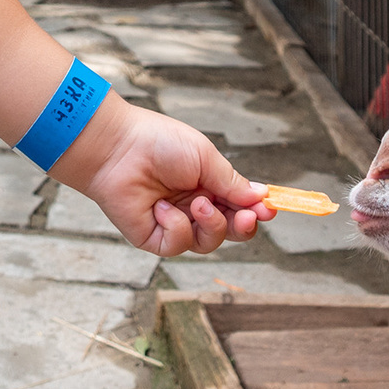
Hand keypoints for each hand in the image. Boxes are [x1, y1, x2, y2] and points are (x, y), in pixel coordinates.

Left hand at [53, 98, 271, 255]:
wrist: (117, 148)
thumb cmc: (159, 143)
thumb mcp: (205, 158)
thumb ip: (232, 182)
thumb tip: (262, 197)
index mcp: (208, 184)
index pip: (240, 205)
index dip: (256, 211)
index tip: (271, 209)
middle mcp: (194, 206)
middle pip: (231, 230)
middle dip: (243, 226)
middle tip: (247, 217)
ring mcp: (174, 223)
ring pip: (208, 242)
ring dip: (211, 224)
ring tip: (198, 203)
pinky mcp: (154, 237)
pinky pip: (178, 245)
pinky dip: (176, 227)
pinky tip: (162, 207)